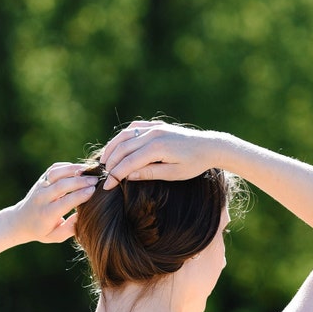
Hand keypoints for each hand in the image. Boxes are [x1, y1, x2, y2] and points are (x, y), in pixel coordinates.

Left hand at [13, 163, 97, 243]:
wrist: (20, 221)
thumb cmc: (41, 231)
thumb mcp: (55, 236)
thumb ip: (69, 229)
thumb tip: (81, 216)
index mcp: (46, 214)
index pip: (65, 202)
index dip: (80, 195)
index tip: (93, 191)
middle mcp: (42, 198)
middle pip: (62, 185)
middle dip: (80, 181)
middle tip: (96, 179)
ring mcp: (40, 186)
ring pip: (57, 172)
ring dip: (74, 169)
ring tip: (89, 170)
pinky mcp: (41, 179)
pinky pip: (54, 168)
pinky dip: (67, 166)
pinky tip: (79, 169)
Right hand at [101, 121, 222, 188]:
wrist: (209, 146)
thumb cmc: (194, 164)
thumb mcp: (173, 174)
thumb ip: (150, 173)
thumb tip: (128, 175)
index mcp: (157, 148)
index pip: (128, 162)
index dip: (115, 175)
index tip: (107, 187)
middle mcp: (153, 134)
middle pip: (123, 148)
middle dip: (110, 163)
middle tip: (103, 177)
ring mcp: (154, 127)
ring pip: (125, 135)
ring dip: (112, 148)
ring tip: (104, 161)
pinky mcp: (157, 125)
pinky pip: (134, 127)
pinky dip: (123, 136)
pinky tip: (117, 145)